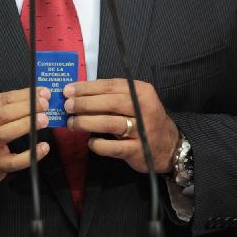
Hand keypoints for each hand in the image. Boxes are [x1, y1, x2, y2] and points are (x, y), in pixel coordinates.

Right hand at [0, 87, 50, 193]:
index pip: (1, 99)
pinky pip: (14, 161)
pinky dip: (30, 154)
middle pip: (2, 115)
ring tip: (44, 119)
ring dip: (26, 125)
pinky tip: (42, 147)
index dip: (23, 95)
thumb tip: (31, 97)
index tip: (41, 92)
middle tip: (44, 104)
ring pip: (4, 134)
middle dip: (26, 107)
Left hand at [63, 78, 177, 173]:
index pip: (110, 85)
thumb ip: (112, 95)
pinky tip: (91, 142)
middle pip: (110, 103)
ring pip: (110, 124)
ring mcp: (142, 130)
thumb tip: (79, 93)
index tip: (68, 90)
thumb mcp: (135, 100)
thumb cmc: (144, 118)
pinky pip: (114, 147)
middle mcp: (143, 108)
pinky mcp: (138, 150)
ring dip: (87, 122)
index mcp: (141, 91)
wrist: (169, 145)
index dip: (87, 87)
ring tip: (72, 123)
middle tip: (67, 106)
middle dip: (85, 103)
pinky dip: (99, 144)